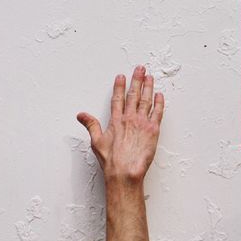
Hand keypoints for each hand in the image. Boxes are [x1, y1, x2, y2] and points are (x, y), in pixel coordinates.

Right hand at [77, 66, 164, 184]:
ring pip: (146, 100)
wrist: (125, 172)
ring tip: (150, 77)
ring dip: (148, 87)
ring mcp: (142, 123)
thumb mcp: (96, 142)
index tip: (121, 76)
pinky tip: (160, 95)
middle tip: (140, 68)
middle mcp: (129, 118)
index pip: (117, 98)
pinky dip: (159, 103)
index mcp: (116, 120)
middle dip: (137, 80)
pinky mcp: (153, 130)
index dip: (119, 86)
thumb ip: (91, 125)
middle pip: (133, 95)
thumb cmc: (111, 161)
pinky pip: (158, 113)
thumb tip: (81, 115)